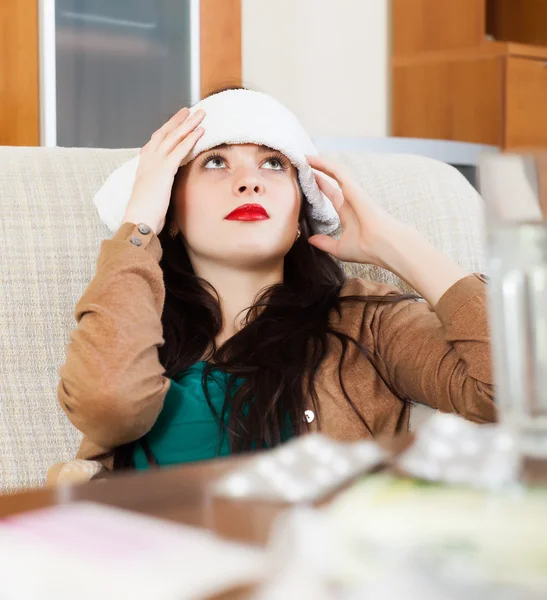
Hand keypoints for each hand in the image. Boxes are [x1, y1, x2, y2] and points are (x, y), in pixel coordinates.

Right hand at [123, 107, 205, 234]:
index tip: (175, 122)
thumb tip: (164, 192)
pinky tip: (201, 131)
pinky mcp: (165, 170)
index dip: (167, 131)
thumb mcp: (152, 196)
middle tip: (189, 110)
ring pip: (174, 137)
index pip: (156, 142)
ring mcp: (156, 163)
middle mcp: (149, 160)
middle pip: (165, 134)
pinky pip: (180, 150)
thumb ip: (159, 188)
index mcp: (144, 166)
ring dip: (188, 124)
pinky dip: (191, 139)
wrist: (138, 220)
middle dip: (177, 121)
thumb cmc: (144, 214)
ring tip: (201, 114)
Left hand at [306, 155, 469, 304]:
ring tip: (303, 157)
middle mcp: (351, 199)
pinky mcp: (353, 187)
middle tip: (302, 164)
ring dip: (319, 163)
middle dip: (318, 171)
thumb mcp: (339, 248)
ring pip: (334, 171)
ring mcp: (352, 192)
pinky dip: (323, 163)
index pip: (332, 195)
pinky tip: (310, 159)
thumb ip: (324, 243)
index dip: (320, 186)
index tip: (306, 181)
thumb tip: (310, 240)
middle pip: (332, 180)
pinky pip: (337, 170)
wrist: (384, 246)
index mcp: (348, 212)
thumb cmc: (367, 249)